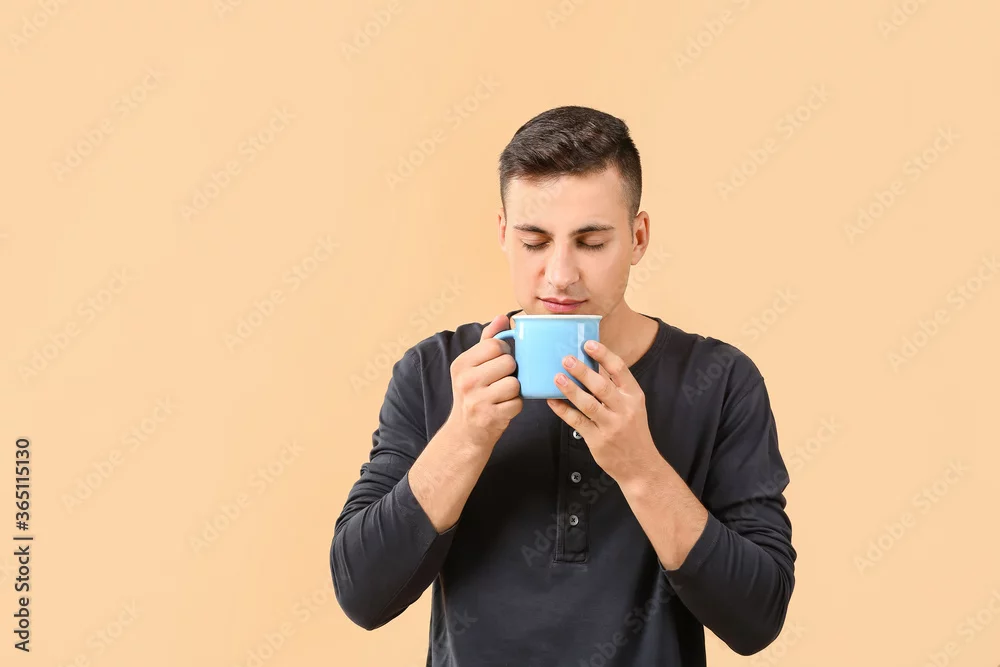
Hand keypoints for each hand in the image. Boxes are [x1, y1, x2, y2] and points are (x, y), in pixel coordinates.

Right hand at [447, 315, 523, 449]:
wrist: (465, 433)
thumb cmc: (473, 394)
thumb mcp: (473, 367)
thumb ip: (488, 340)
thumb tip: (502, 317)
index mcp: (461, 364)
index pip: (496, 345)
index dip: (504, 353)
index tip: (498, 362)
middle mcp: (466, 381)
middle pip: (508, 363)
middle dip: (511, 372)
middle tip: (500, 381)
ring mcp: (477, 400)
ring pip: (515, 383)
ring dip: (514, 390)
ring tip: (502, 395)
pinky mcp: (490, 418)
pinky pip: (517, 403)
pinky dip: (515, 406)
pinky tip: (503, 408)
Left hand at [546, 340, 658, 482]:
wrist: (640, 466)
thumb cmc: (633, 432)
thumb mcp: (633, 407)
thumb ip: (616, 388)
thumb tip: (593, 365)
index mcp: (634, 396)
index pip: (620, 370)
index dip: (603, 355)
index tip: (588, 344)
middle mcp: (624, 409)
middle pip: (601, 386)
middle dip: (582, 370)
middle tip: (565, 358)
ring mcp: (611, 425)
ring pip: (588, 404)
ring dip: (570, 389)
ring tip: (556, 377)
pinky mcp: (597, 440)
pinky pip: (577, 421)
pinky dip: (563, 410)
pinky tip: (552, 401)